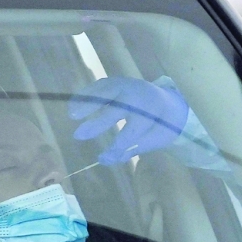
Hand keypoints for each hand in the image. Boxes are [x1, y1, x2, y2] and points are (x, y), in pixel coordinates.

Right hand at [69, 76, 188, 164]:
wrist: (169, 102)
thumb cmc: (159, 126)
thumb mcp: (152, 141)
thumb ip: (130, 149)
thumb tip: (105, 160)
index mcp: (152, 112)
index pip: (134, 130)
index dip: (118, 145)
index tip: (103, 156)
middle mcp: (139, 96)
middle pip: (118, 109)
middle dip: (98, 123)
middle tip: (79, 135)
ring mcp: (127, 85)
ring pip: (106, 92)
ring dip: (87, 103)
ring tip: (71, 115)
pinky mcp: (117, 81)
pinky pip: (100, 86)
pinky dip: (86, 94)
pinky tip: (74, 104)